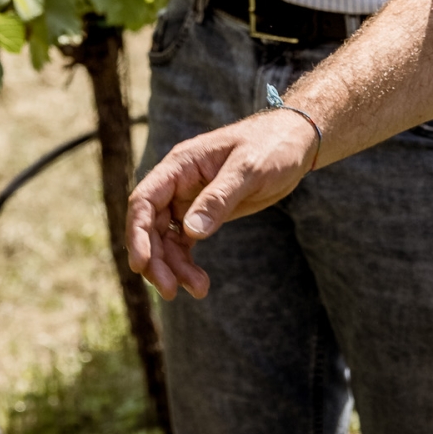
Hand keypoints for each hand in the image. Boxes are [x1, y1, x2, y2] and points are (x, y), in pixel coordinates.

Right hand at [125, 110, 317, 299]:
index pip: (145, 200)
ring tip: (198, 290)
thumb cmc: (271, 146)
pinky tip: (200, 283)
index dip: (137, 233)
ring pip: (166, 240)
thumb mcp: (248, 169)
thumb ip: (219, 198)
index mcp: (181, 165)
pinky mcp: (204, 213)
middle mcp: (178, 183)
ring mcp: (189, 199)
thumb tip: (191, 231)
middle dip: (156, 260)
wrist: (295, 142)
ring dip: (174, 267)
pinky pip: (183, 243)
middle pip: (151, 226)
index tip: (140, 264)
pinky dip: (186, 264)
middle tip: (170, 291)